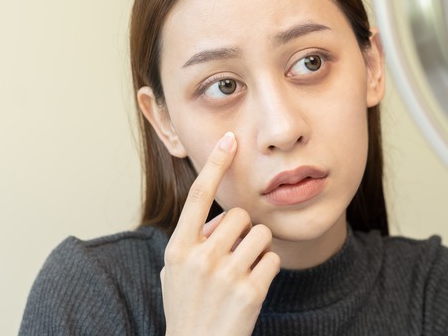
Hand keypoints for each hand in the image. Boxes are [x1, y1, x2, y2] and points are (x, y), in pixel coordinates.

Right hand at [161, 132, 280, 335]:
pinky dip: (268, 270)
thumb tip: (213, 220)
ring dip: (257, 250)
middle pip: (239, 216)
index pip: (198, 196)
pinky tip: (252, 288)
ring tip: (242, 274)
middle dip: (241, 232)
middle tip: (232, 257)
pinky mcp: (250, 291)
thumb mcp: (174, 273)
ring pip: (261, 234)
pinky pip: (273, 259)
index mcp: (178, 248)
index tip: (230, 140)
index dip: (216, 165)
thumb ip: (190, 242)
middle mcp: (200, 257)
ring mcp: (225, 275)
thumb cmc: (187, 308)